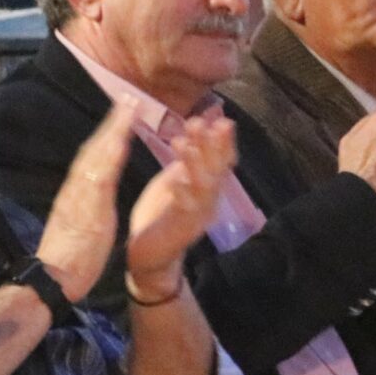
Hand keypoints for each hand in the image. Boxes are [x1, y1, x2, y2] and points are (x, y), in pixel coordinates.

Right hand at [36, 101, 140, 301]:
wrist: (51, 279)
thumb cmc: (68, 258)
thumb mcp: (80, 225)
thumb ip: (87, 206)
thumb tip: (95, 194)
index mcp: (76, 193)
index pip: (93, 157)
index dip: (108, 134)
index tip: (122, 114)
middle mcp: (76, 188)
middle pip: (94, 148)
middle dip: (112, 122)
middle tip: (128, 97)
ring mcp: (79, 196)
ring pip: (96, 155)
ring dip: (114, 129)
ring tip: (129, 107)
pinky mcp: (85, 208)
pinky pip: (99, 178)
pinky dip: (110, 157)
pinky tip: (121, 140)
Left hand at [126, 116, 238, 300]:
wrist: (151, 256)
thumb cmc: (161, 214)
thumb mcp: (176, 179)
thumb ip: (188, 158)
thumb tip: (199, 125)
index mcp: (207, 188)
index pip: (222, 160)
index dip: (224, 140)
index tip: (221, 118)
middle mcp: (209, 201)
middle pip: (215, 169)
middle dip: (210, 144)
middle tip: (199, 121)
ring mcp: (197, 216)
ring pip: (202, 186)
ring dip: (195, 163)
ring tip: (185, 142)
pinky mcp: (181, 230)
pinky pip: (184, 210)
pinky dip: (182, 192)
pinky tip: (176, 179)